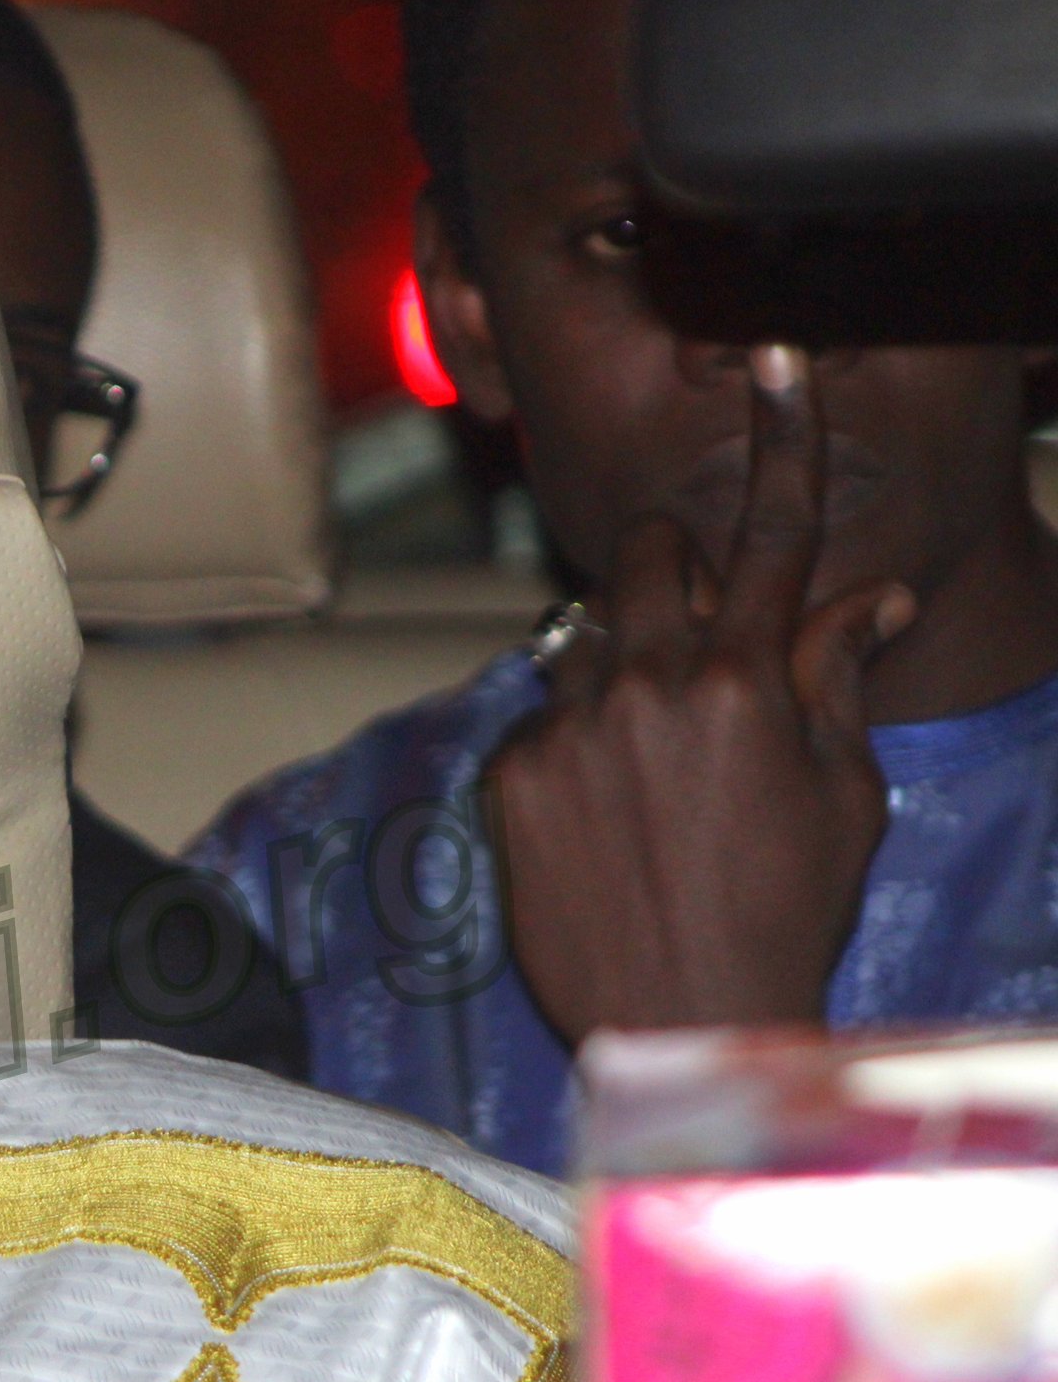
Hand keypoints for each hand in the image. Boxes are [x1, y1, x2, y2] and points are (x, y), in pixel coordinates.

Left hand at [484, 345, 915, 1045]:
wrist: (685, 1018)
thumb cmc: (785, 911)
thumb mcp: (843, 793)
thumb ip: (834, 678)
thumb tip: (870, 597)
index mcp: (743, 684)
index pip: (771, 537)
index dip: (779, 439)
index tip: (775, 363)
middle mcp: (645, 690)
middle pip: (648, 563)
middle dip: (674, 572)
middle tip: (698, 633)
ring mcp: (568, 733)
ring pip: (584, 640)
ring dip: (617, 665)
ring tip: (653, 758)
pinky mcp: (510, 780)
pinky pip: (540, 723)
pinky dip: (573, 746)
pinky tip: (606, 819)